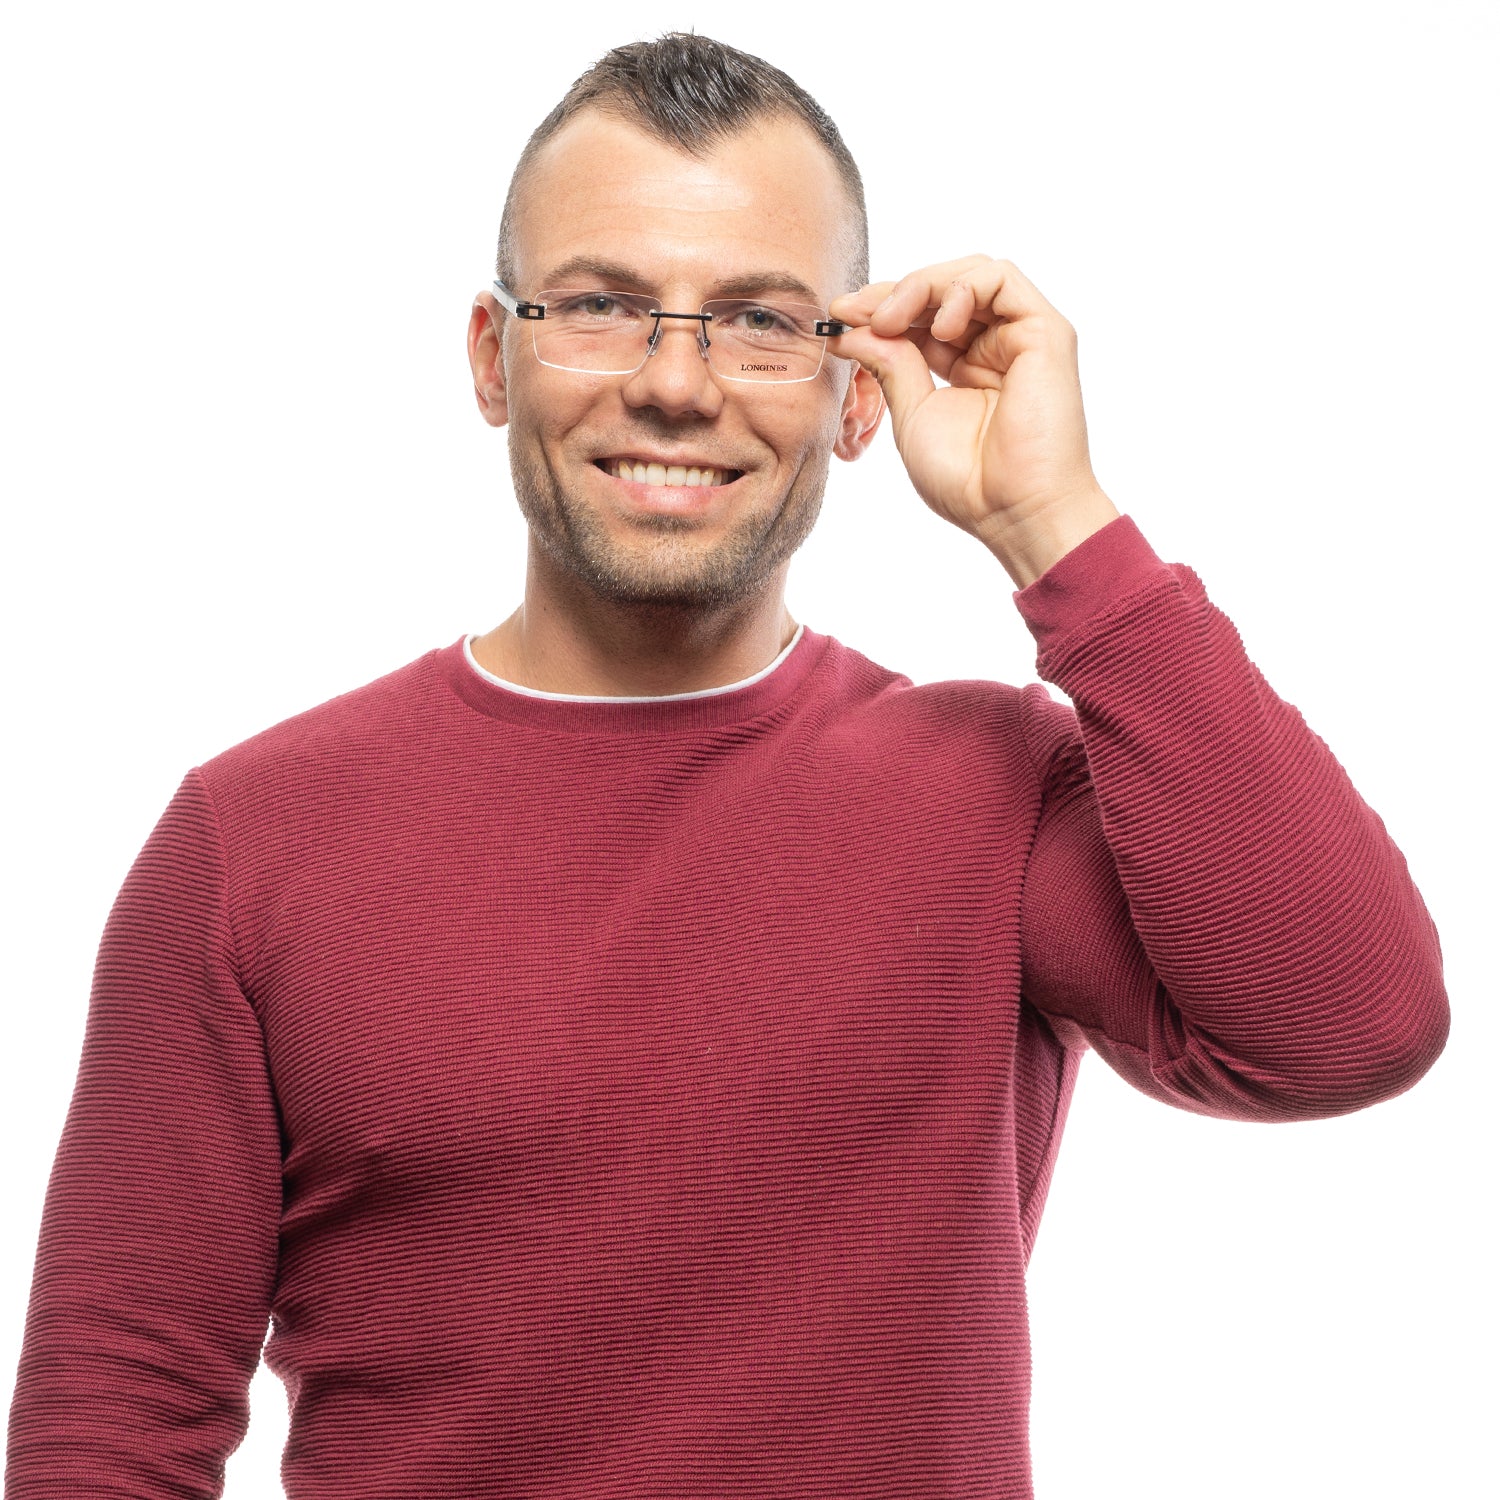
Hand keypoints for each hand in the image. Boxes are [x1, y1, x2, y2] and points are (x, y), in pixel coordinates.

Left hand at [829, 255, 1120, 588]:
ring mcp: (1021, 336)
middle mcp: (995, 346)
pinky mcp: (1046, 332)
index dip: (881, 308)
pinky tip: (940, 327)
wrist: (1013, 511)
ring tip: (892, 320)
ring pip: (972, 274)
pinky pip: (1003, 280)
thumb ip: (890, 365)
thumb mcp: (912, 415)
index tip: (840, 315)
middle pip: (944, 288)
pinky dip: (964, 289)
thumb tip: (852, 328)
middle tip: (857, 311)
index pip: (921, 316)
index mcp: (965, 366)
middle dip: (894, 292)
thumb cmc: (968, 480)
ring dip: (923, 286)